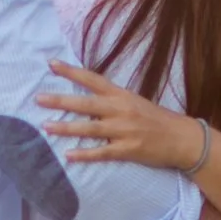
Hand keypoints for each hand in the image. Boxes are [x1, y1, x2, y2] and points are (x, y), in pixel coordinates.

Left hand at [43, 61, 204, 173]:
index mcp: (122, 95)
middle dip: (60, 101)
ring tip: (46, 127)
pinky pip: (102, 152)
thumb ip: (112, 101)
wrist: (182, 139)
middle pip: (85, 103)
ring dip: (66, 128)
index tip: (51, 64)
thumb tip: (87, 100)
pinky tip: (68, 155)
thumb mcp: (135, 102)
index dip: (71, 72)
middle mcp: (121, 110)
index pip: (92, 80)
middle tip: (38, 98)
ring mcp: (124, 130)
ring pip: (90, 128)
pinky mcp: (127, 150)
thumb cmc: (157, 120)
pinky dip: (84, 154)